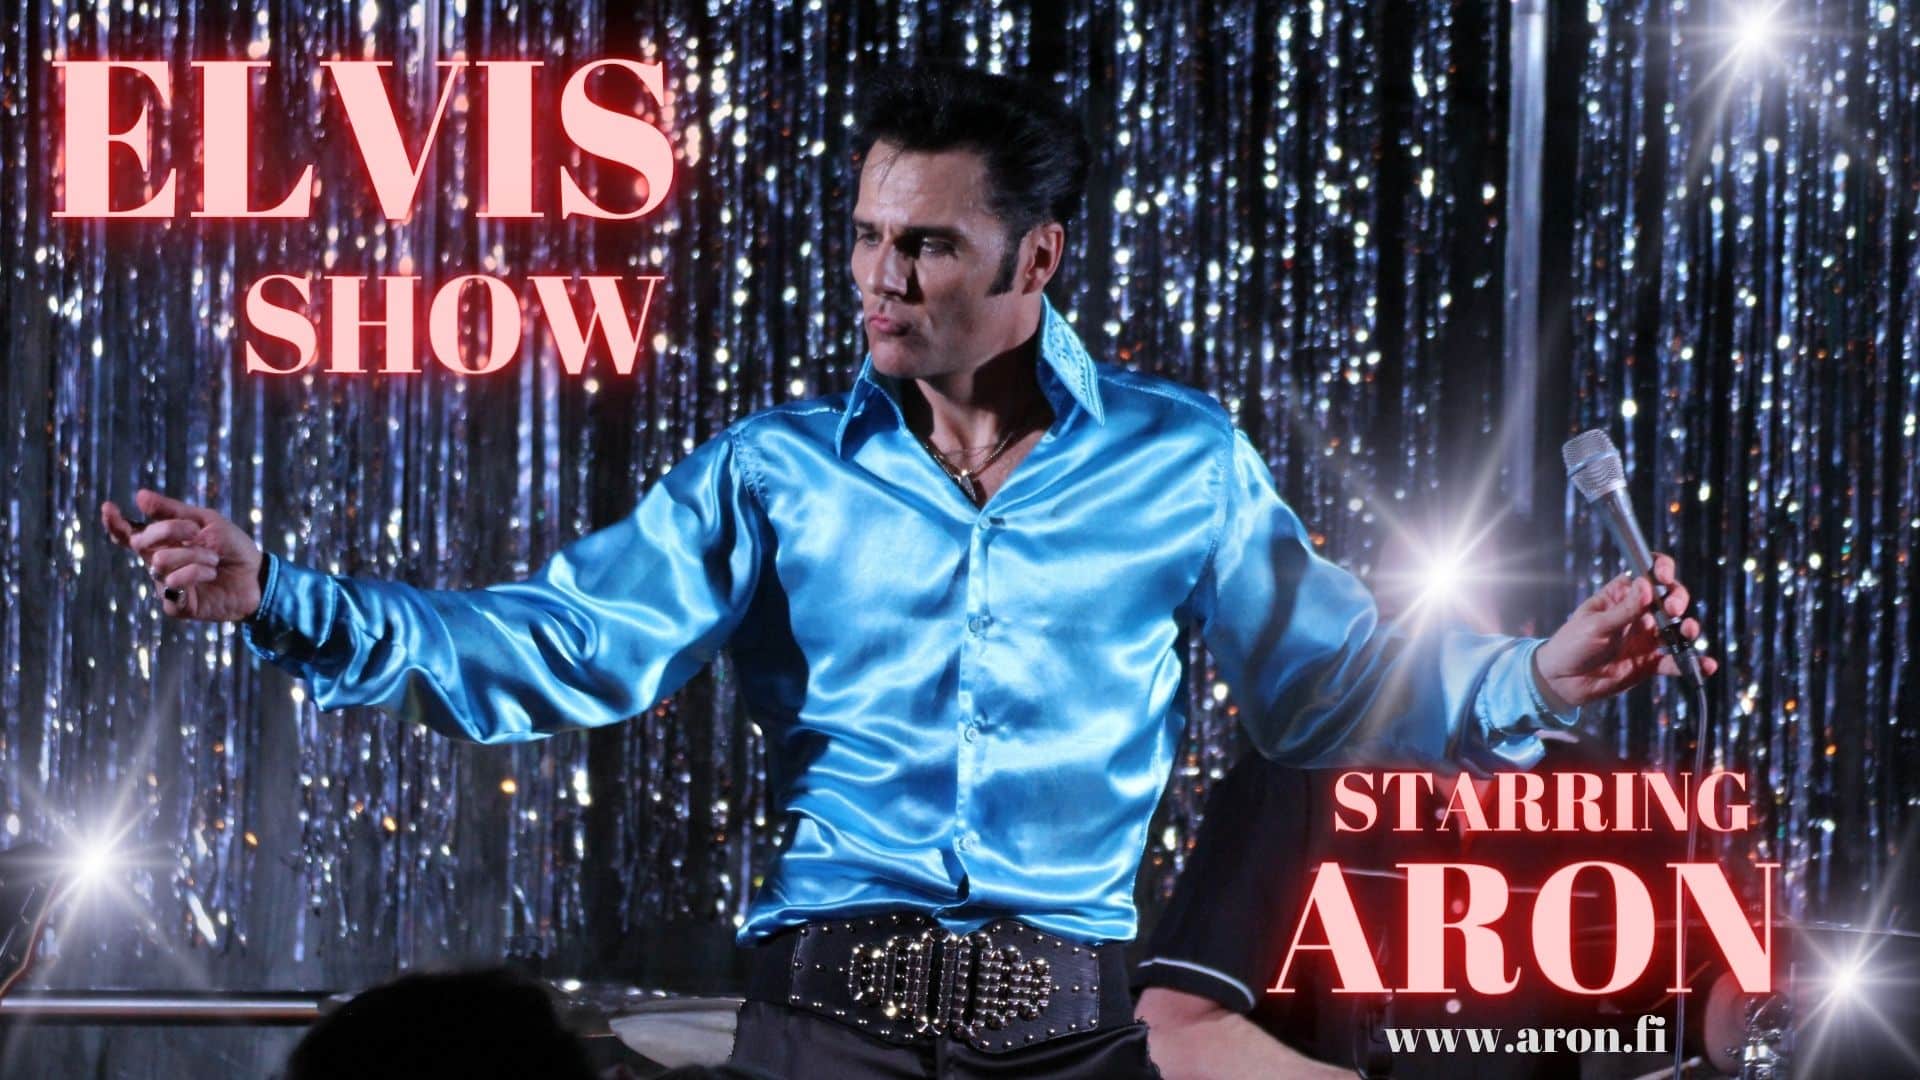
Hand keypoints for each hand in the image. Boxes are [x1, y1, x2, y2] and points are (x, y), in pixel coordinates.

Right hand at [99, 489, 263, 622]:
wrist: (257, 576)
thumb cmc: (233, 548)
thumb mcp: (207, 521)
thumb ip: (173, 510)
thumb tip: (139, 496)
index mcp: (163, 542)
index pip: (130, 534)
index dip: (115, 524)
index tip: (109, 507)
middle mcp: (159, 563)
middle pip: (142, 542)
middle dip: (170, 530)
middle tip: (196, 532)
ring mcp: (165, 585)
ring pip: (160, 562)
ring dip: (193, 555)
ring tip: (213, 560)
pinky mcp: (176, 605)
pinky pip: (174, 585)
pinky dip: (196, 574)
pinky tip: (211, 575)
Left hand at [1534, 553, 1719, 707]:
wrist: (1562, 683)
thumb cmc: (1571, 646)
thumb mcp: (1594, 625)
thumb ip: (1623, 610)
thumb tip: (1645, 585)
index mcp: (1620, 596)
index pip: (1647, 573)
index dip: (1661, 569)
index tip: (1664, 575)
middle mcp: (1638, 614)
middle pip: (1670, 598)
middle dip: (1677, 599)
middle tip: (1672, 608)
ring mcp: (1647, 638)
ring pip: (1678, 628)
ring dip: (1689, 628)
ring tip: (1688, 631)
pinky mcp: (1651, 663)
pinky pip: (1677, 661)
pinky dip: (1692, 663)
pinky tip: (1705, 665)